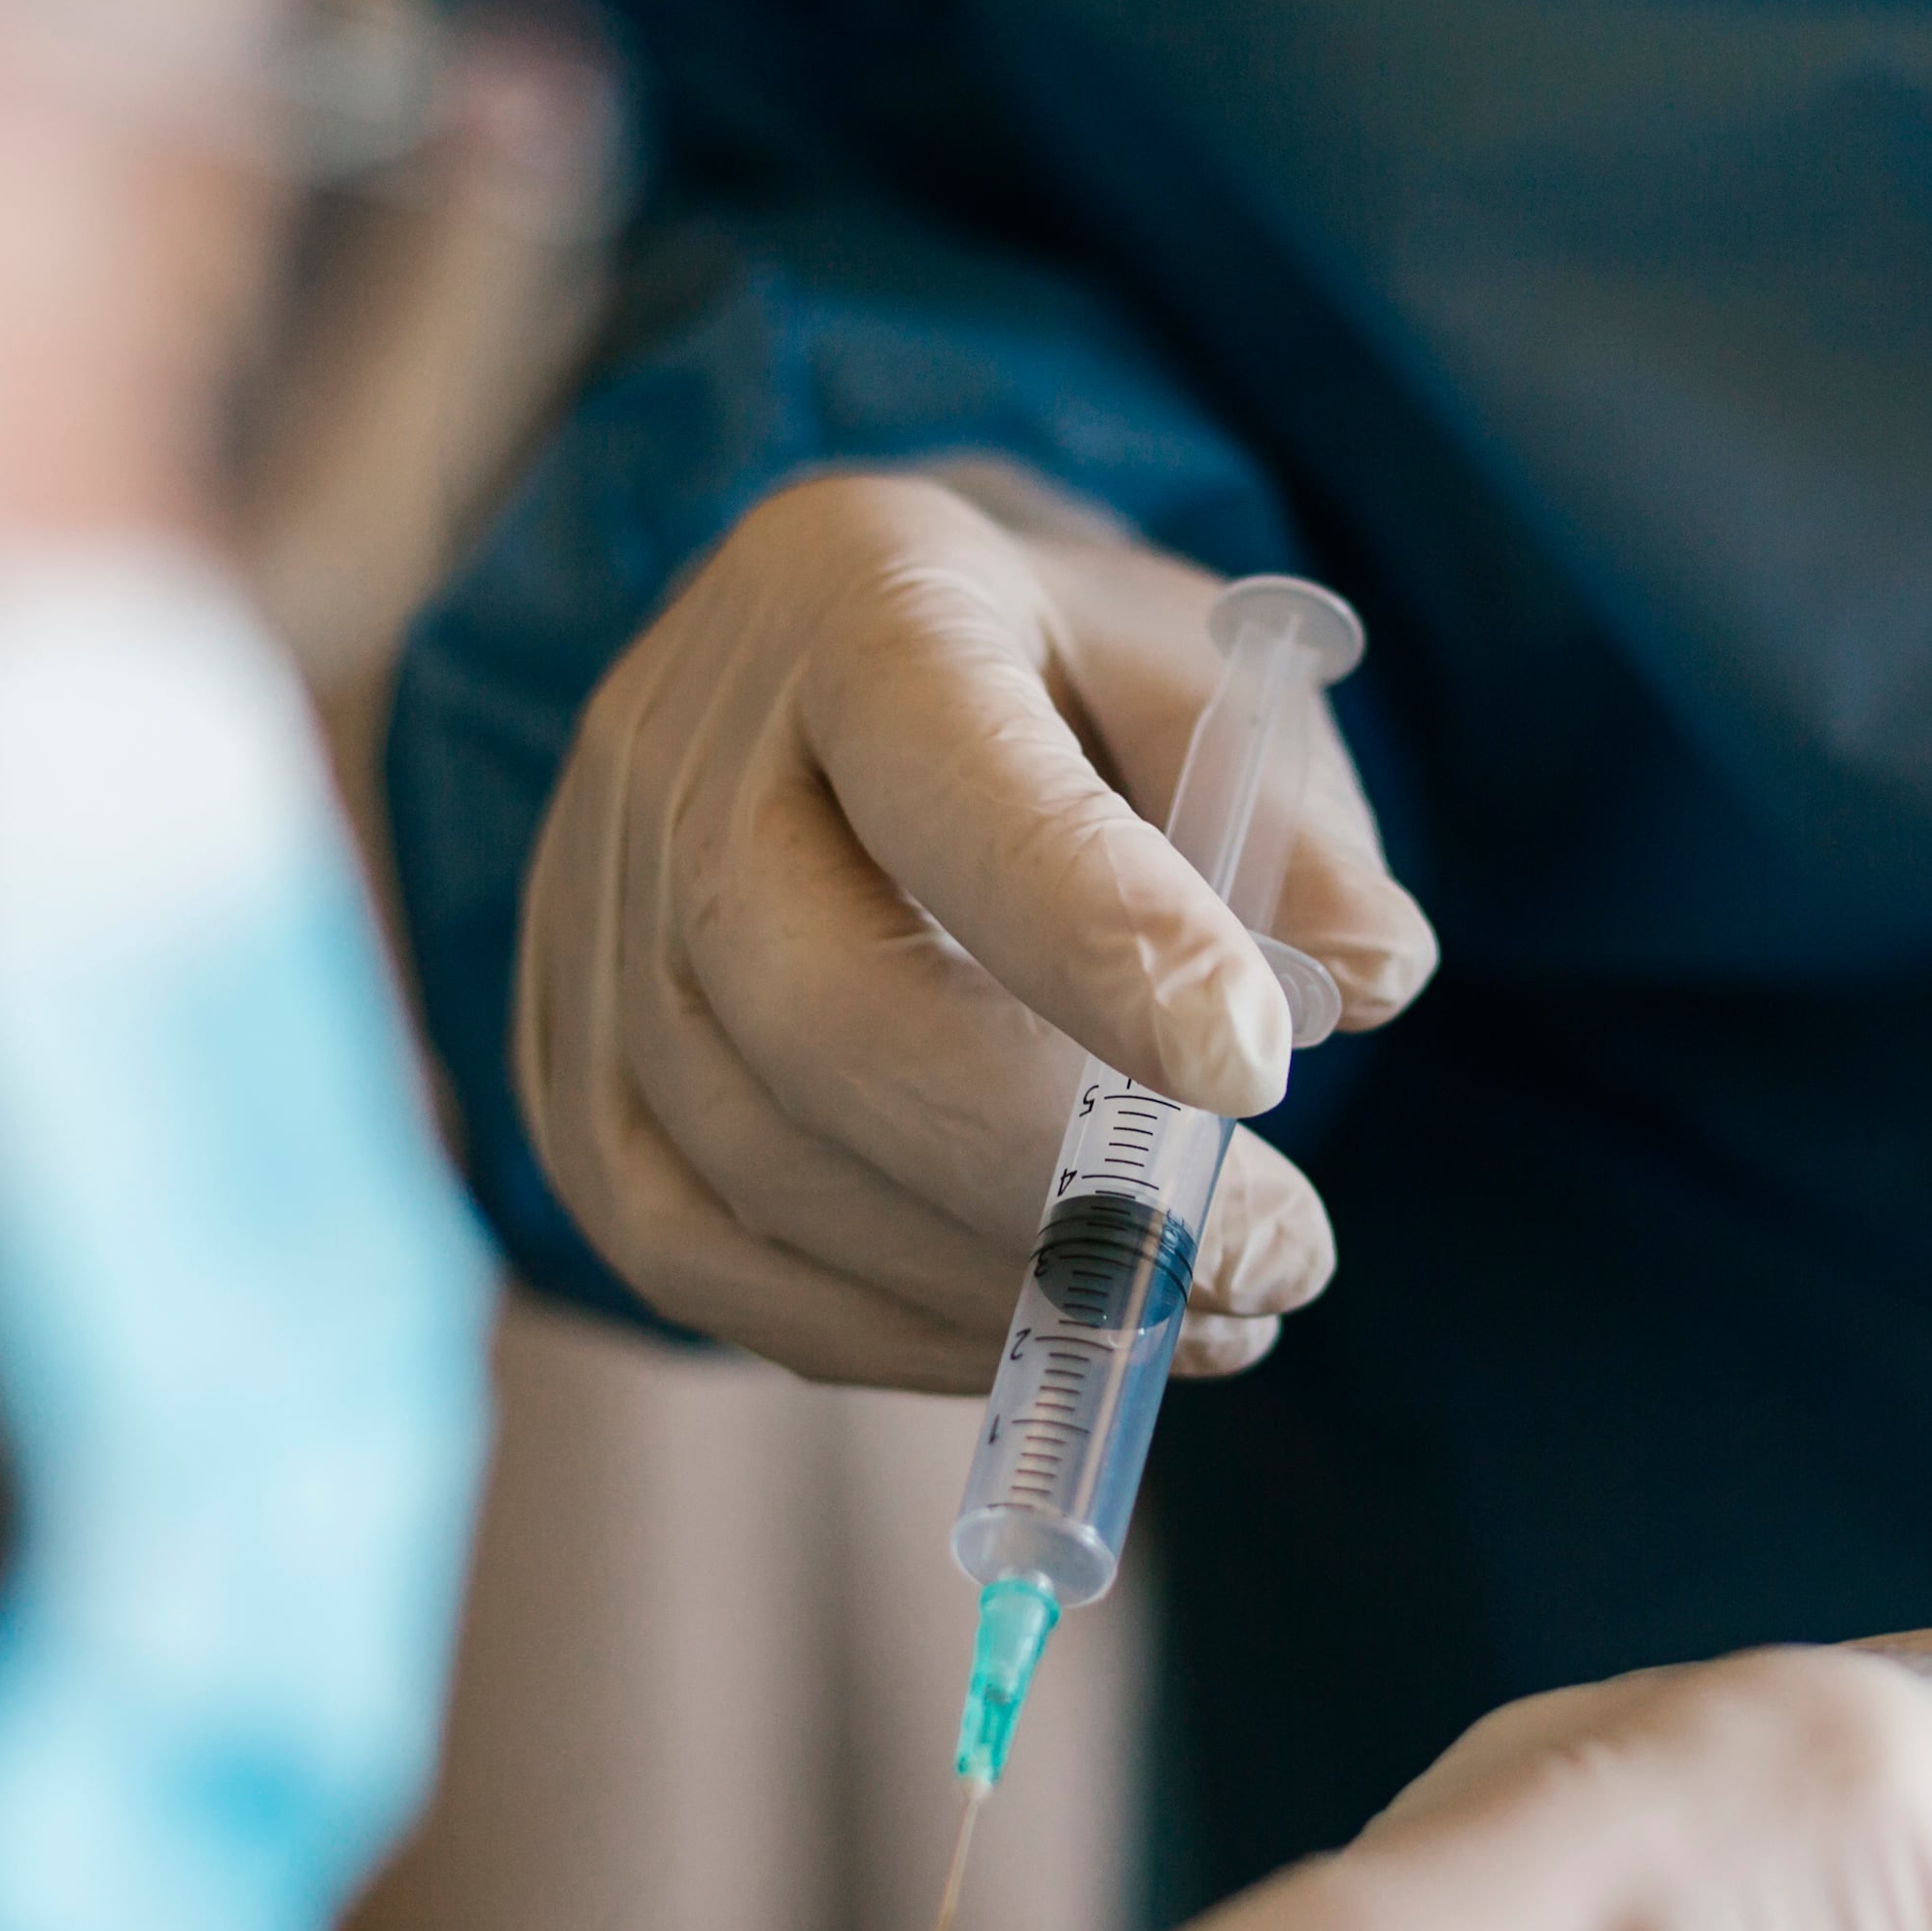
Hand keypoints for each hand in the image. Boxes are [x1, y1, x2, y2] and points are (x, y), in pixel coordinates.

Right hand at [518, 463, 1433, 1388]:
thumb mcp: (1202, 674)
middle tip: (1268, 1258)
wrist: (824, 666)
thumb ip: (1293, 817)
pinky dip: (880, 1332)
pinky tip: (1039, 1332)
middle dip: (1052, 1181)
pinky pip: (689, 1256)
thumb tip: (1369, 980)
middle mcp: (676, 751)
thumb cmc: (1050, 678)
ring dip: (996, 1288)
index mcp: (856, 598)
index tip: (1255, 1073)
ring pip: (755, 1168)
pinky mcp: (562, 1070)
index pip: (951, 776)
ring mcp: (589, 920)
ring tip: (1207, 1311)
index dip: (1098, 941)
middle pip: (815, 1010)